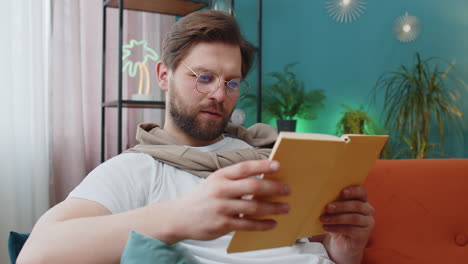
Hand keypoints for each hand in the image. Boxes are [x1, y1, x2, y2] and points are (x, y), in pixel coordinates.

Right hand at [171, 160, 290, 241]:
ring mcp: (222, 208)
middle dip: (274, 188)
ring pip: (254, 207)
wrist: (179, 217)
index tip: (278, 166)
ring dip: (273, 208)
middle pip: (253, 187)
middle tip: (287, 190)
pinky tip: (272, 223)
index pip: (244, 167)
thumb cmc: (202, 198)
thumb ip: (235, 180)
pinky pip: (248, 225)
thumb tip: (263, 180)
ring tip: (285, 208)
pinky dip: (263, 224)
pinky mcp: (222, 224)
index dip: (262, 166)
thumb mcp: (214, 182)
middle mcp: (221, 190)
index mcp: (220, 176)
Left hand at [318, 185, 373, 263]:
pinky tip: (325, 227)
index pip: (362, 192)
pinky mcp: (364, 235)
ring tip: (323, 219)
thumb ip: (333, 203)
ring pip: (354, 218)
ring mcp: (368, 223)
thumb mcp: (335, 211)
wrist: (343, 243)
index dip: (353, 191)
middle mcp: (368, 210)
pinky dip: (336, 228)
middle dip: (341, 206)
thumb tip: (320, 198)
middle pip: (357, 205)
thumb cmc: (338, 222)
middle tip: (327, 208)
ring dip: (337, 218)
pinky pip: (351, 230)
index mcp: (362, 200)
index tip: (342, 192)